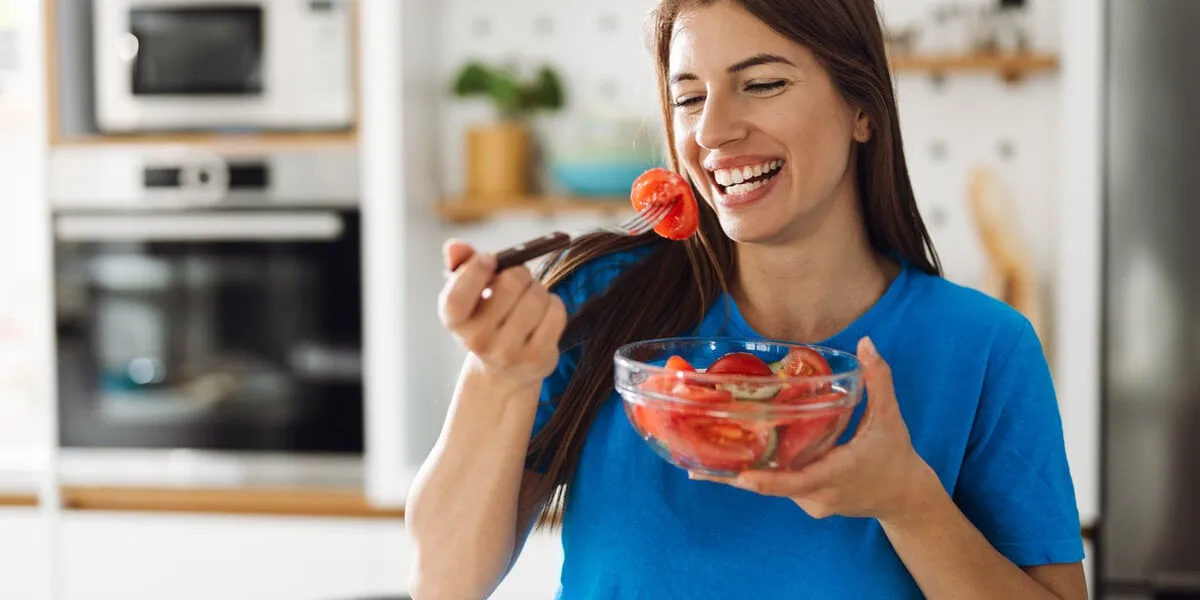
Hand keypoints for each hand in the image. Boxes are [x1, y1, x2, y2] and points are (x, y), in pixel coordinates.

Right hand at [437, 240, 567, 394]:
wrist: (503, 370)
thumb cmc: (486, 318)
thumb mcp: (470, 294)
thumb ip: (462, 264)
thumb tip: (455, 246)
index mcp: (454, 321)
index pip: (457, 296)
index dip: (474, 270)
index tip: (490, 258)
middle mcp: (477, 341)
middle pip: (510, 284)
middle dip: (519, 272)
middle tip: (518, 276)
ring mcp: (508, 353)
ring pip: (536, 296)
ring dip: (538, 288)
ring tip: (530, 297)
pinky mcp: (537, 359)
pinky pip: (556, 313)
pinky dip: (553, 303)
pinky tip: (543, 312)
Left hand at [691, 337, 938, 522]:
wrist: (905, 498)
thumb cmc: (896, 457)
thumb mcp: (889, 418)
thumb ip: (878, 380)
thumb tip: (866, 343)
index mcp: (838, 474)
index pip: (798, 482)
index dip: (768, 481)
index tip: (740, 476)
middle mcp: (819, 495)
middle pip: (773, 485)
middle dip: (738, 473)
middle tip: (699, 461)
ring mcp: (811, 502)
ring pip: (773, 487)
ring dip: (744, 472)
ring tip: (703, 458)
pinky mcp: (807, 502)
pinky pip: (779, 487)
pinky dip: (760, 473)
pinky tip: (732, 459)